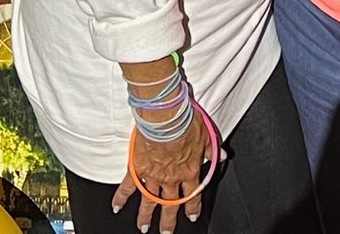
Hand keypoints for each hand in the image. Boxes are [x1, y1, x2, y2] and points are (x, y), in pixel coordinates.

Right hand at [117, 108, 213, 230]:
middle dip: (169, 221)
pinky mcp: (137, 169)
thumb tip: (222, 156)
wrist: (166, 118)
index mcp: (189, 171)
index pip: (192, 195)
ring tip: (144, 227)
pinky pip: (128, 187)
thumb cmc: (185, 123)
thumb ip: (212, 150)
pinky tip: (117, 207)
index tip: (192, 216)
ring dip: (146, 216)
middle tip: (167, 233)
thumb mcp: (206, 136)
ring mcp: (153, 176)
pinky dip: (121, 198)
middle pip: (170, 204)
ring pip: (150, 201)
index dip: (192, 207)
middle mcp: (171, 178)